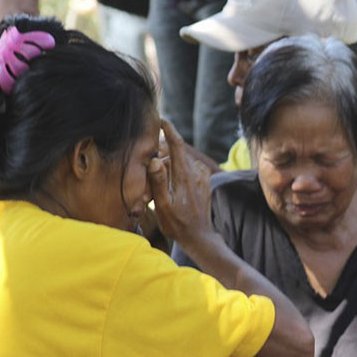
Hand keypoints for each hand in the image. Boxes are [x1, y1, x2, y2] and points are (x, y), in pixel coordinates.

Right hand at [149, 120, 213, 246]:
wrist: (199, 237)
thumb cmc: (177, 224)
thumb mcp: (163, 205)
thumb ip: (159, 182)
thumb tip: (155, 160)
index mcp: (185, 176)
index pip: (177, 145)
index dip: (169, 130)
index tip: (160, 119)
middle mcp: (197, 172)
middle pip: (176, 154)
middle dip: (162, 161)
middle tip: (150, 182)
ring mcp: (203, 177)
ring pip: (181, 163)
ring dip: (169, 170)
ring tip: (160, 191)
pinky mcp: (205, 182)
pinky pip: (188, 170)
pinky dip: (178, 174)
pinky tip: (172, 190)